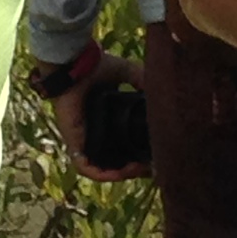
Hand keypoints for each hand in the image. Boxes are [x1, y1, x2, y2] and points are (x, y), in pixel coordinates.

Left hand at [51, 51, 146, 180]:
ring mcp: (82, 139)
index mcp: (105, 118)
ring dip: (120, 173)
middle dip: (133, 167)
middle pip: (114, 160)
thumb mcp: (127, 73)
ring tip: (138, 170)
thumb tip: (162, 90)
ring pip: (101, 168)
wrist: (73, 64)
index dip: (138, 152)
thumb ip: (143, 79)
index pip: (122, 143)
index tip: (155, 154)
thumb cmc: (95, 66)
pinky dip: (101, 174)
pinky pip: (85, 167)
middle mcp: (94, 131)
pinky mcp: (73, 143)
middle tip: (150, 166)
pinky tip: (119, 173)